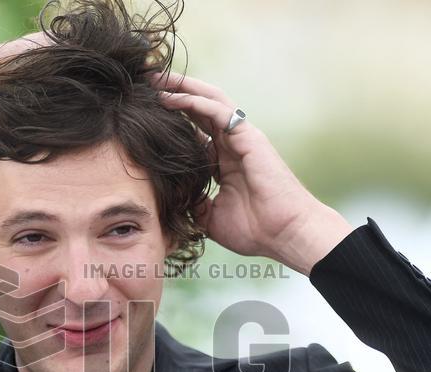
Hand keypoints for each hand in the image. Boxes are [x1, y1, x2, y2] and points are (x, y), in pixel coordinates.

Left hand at [147, 71, 353, 275]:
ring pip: (209, 101)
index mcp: (225, 162)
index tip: (145, 114)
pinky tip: (173, 97)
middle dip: (174, 93)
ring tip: (155, 79)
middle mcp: (233, 144)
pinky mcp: (249, 136)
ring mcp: (242, 138)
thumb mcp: (212, 218)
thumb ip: (195, 203)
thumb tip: (174, 199)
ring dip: (182, 88)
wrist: (285, 234)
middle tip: (147, 83)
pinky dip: (195, 101)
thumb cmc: (257, 230)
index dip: (173, 120)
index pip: (195, 131)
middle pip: (200, 108)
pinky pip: (218, 111)